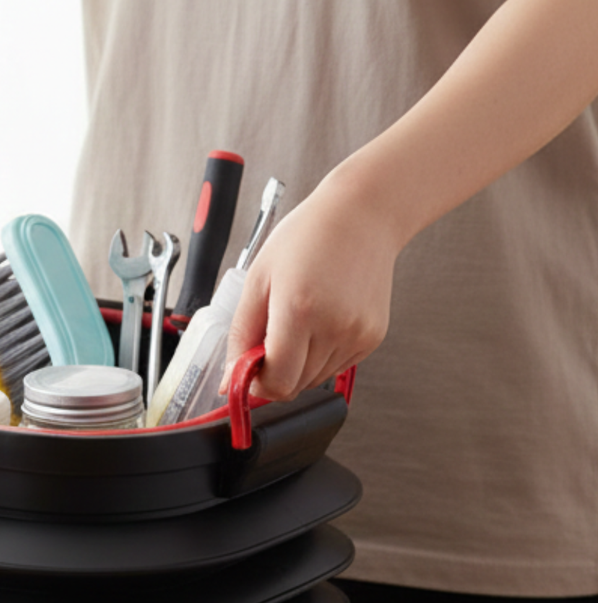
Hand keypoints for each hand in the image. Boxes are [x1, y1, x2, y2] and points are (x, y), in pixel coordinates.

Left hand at [223, 179, 401, 401]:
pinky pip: (336, 366)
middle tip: (270, 334)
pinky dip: (320, 354)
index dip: (256, 383)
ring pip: (314, 379)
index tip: (248, 367)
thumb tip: (230, 380)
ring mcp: (357, 335)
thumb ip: (241, 334)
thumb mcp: (258, 279)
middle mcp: (334, 328)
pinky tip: (319, 319)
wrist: (361, 217)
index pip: (276, 383)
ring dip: (297, 363)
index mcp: (299, 311)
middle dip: (274, 370)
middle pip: (294, 386)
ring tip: (298, 319)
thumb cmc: (307, 237)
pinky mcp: (373, 338)